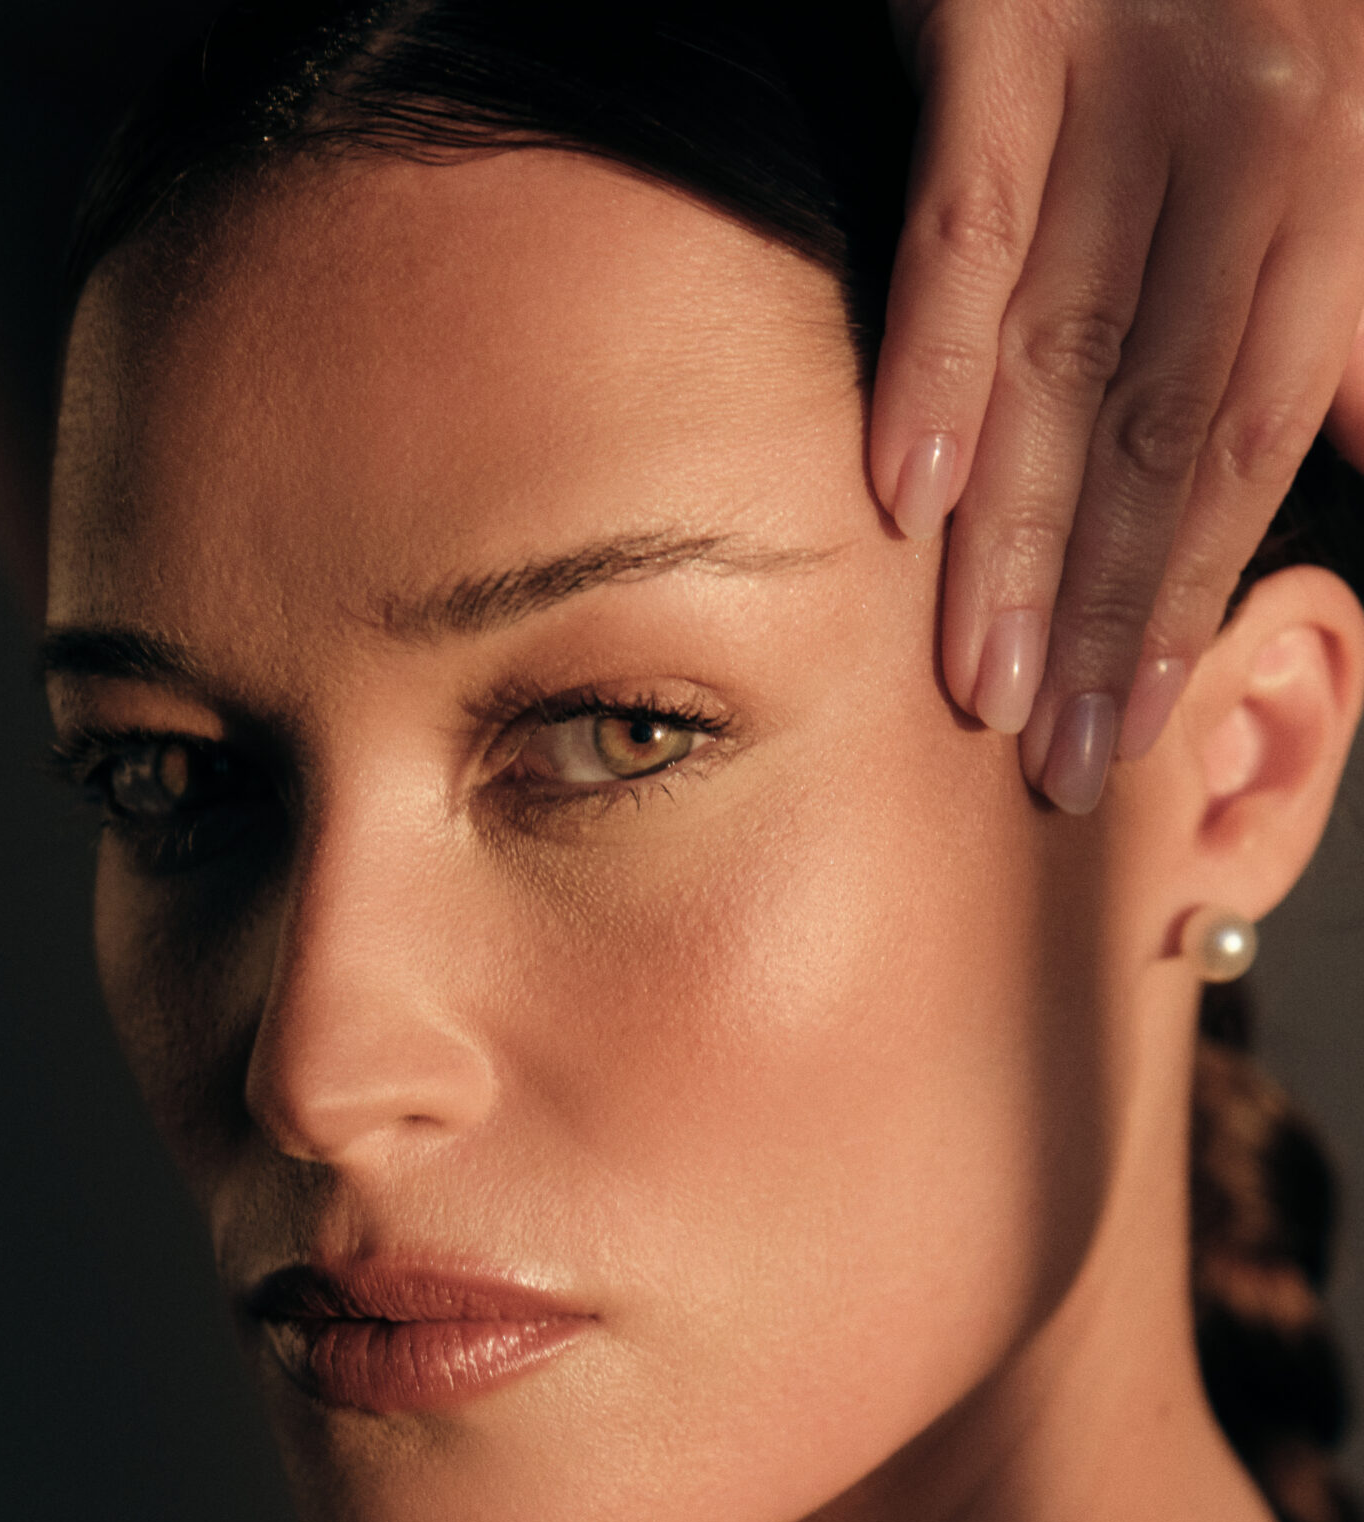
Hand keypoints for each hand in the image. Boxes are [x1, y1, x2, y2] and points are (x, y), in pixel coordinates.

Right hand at [877, 0, 1363, 811]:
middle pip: (1155, 422)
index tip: (1135, 716)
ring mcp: (1119, 82)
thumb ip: (1354, 305)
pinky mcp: (996, 34)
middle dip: (1100, 606)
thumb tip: (1361, 456)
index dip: (1187, 588)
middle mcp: (1250, 134)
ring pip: (1058, 353)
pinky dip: (929, 362)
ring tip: (974, 679)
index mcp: (1338, 178)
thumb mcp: (1345, 129)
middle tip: (1053, 752)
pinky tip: (900, 494)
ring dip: (1009, 536)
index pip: (1248, 435)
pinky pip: (960, 224)